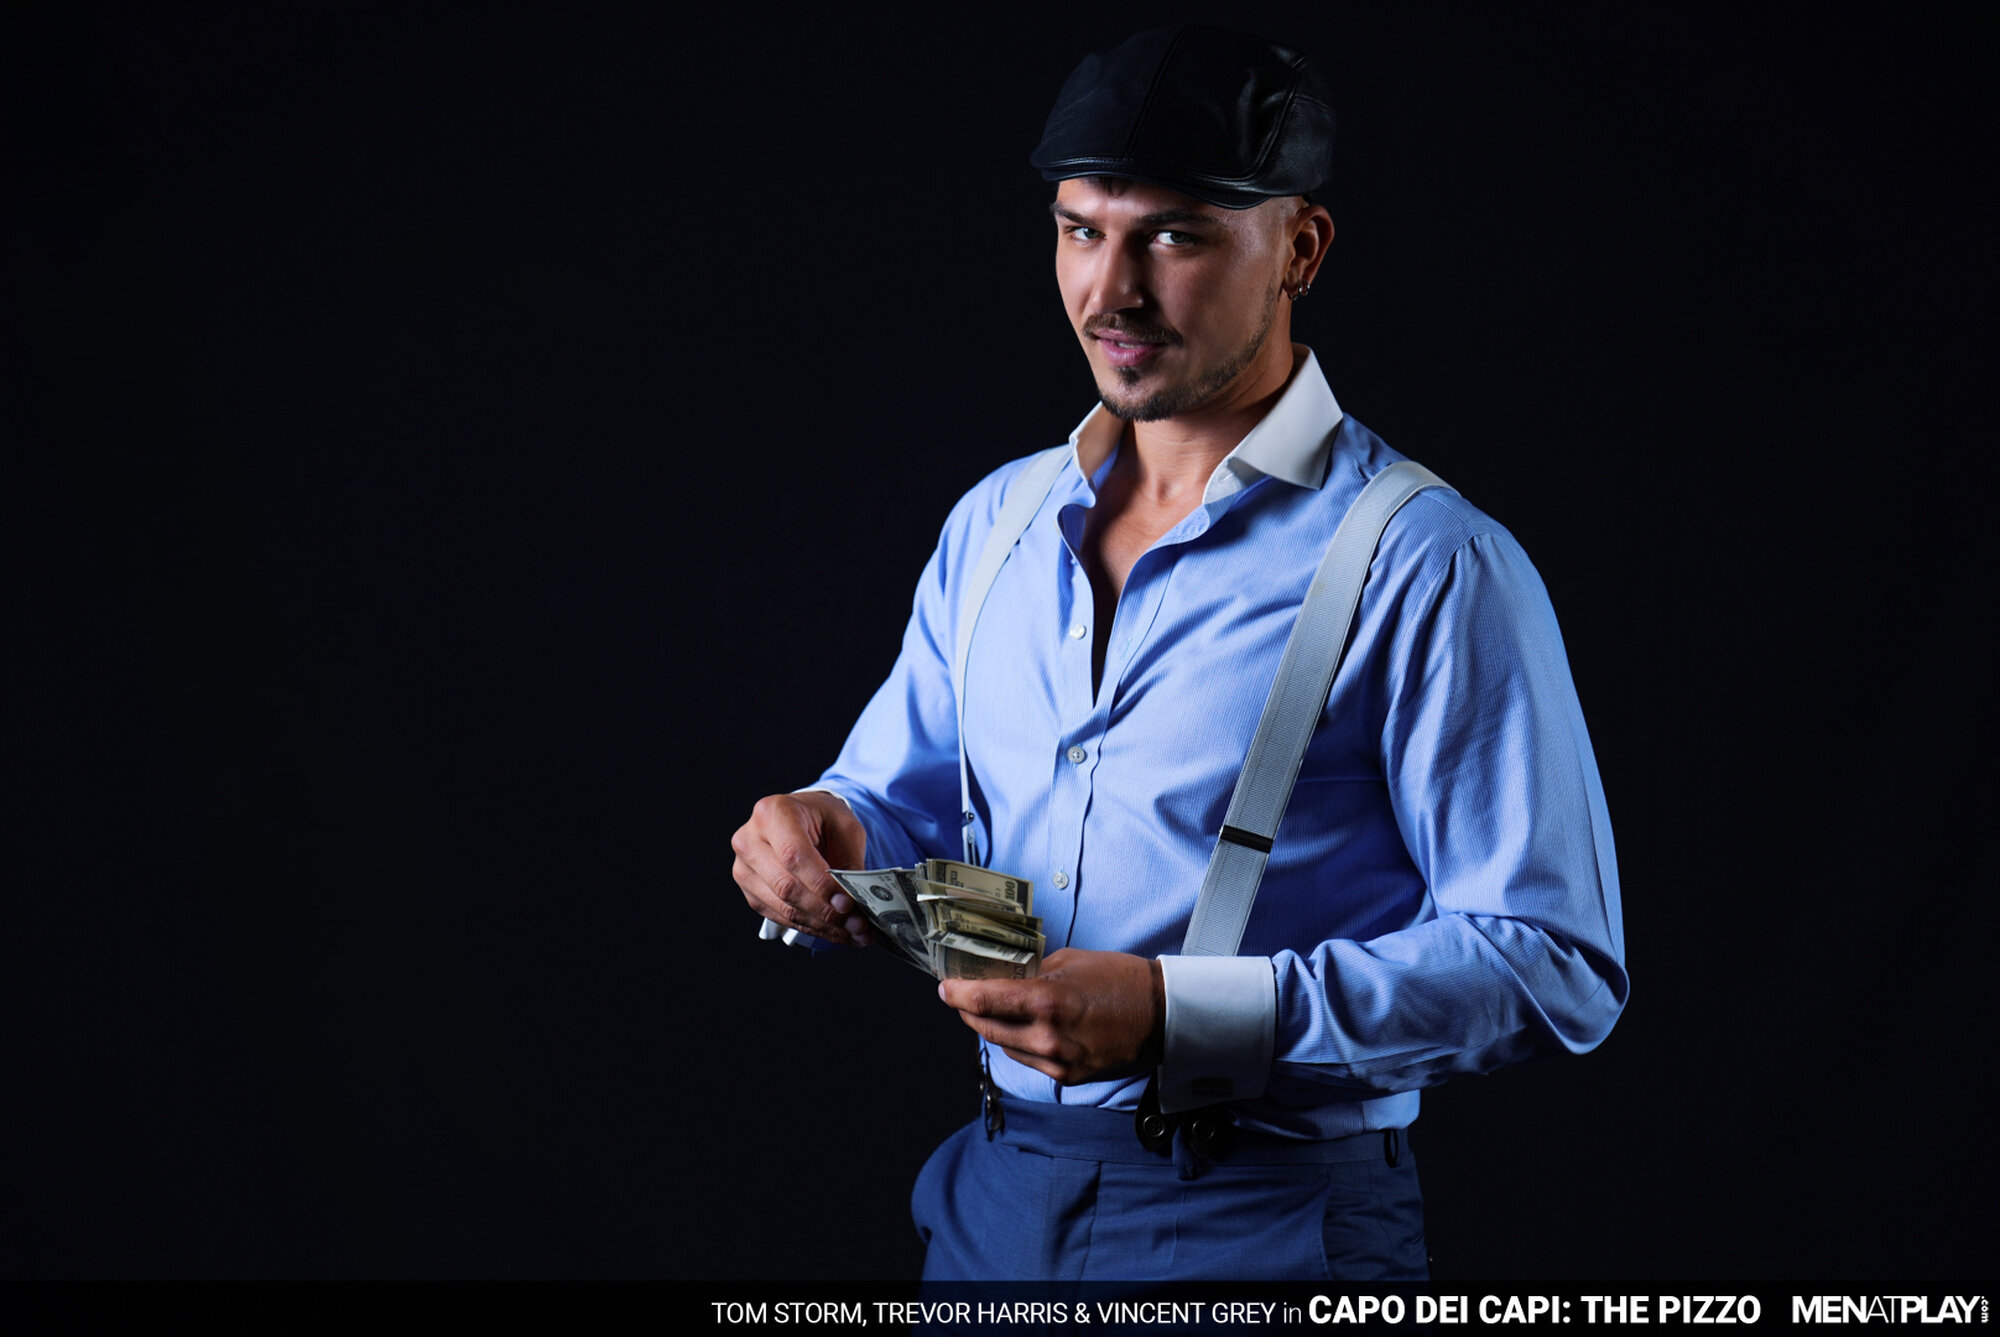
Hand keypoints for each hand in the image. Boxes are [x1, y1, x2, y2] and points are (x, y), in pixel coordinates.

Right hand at [731, 791, 870, 946]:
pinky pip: (782, 917)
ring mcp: (745, 869)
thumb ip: (849, 861)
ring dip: (823, 925)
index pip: (794, 856)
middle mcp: (750, 841)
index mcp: (773, 813)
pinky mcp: (751, 893)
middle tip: (859, 924)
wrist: (801, 819)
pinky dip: (813, 927)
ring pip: (784, 907)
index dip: (821, 884)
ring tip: (856, 931)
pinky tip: (838, 931)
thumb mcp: (845, 826)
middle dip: (826, 911)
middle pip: (786, 886)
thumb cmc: (821, 819)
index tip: (848, 904)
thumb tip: (857, 902)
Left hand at [939, 949, 1163, 1084]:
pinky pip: (1027, 1059)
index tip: (945, 986)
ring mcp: (1056, 1062)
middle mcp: (1046, 1038)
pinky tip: (1023, 1027)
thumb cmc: (1121, 980)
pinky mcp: (1067, 1076)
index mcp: (1046, 1002)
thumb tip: (1002, 974)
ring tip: (993, 1008)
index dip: (956, 994)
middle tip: (961, 995)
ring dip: (992, 1027)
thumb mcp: (1072, 962)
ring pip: (1003, 1045)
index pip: (982, 1002)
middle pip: (985, 1028)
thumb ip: (1032, 972)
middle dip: (968, 1011)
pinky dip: (1018, 1043)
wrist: (1162, 1016)